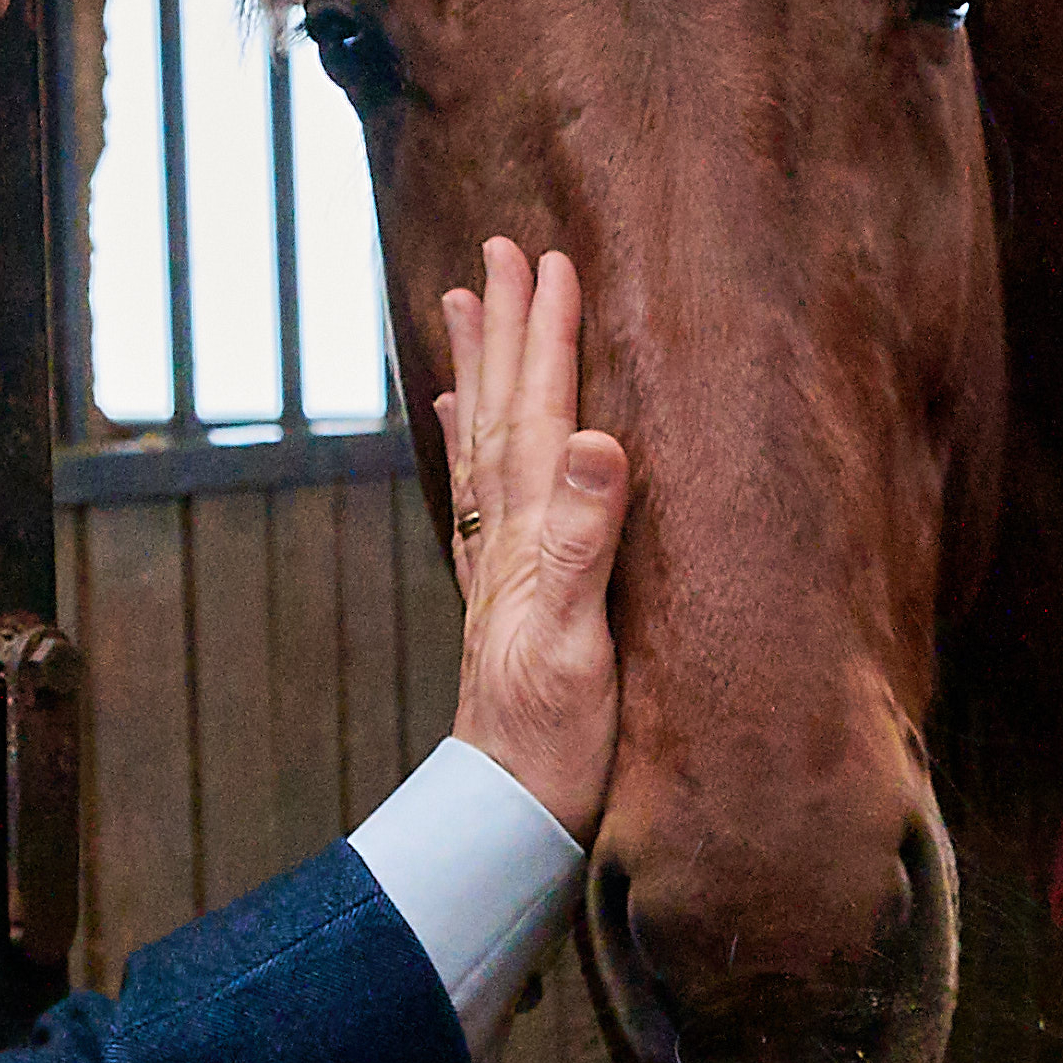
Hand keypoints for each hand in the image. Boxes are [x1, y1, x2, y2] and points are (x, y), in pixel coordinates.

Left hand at [437, 239, 629, 846]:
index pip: (541, 416)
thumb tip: (601, 440)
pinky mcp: (503, 593)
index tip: (553, 263)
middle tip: (499, 247)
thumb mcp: (583, 644)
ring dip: (482, 367)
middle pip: (503, 411)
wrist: (511, 815)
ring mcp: (499, 564)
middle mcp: (506, 539)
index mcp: (533, 540)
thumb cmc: (557, 743)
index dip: (548, 339)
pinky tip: (461, 413)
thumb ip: (588, 542)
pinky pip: (479, 491)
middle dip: (505, 327)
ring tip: (464, 299)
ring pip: (486, 439)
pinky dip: (470, 439)